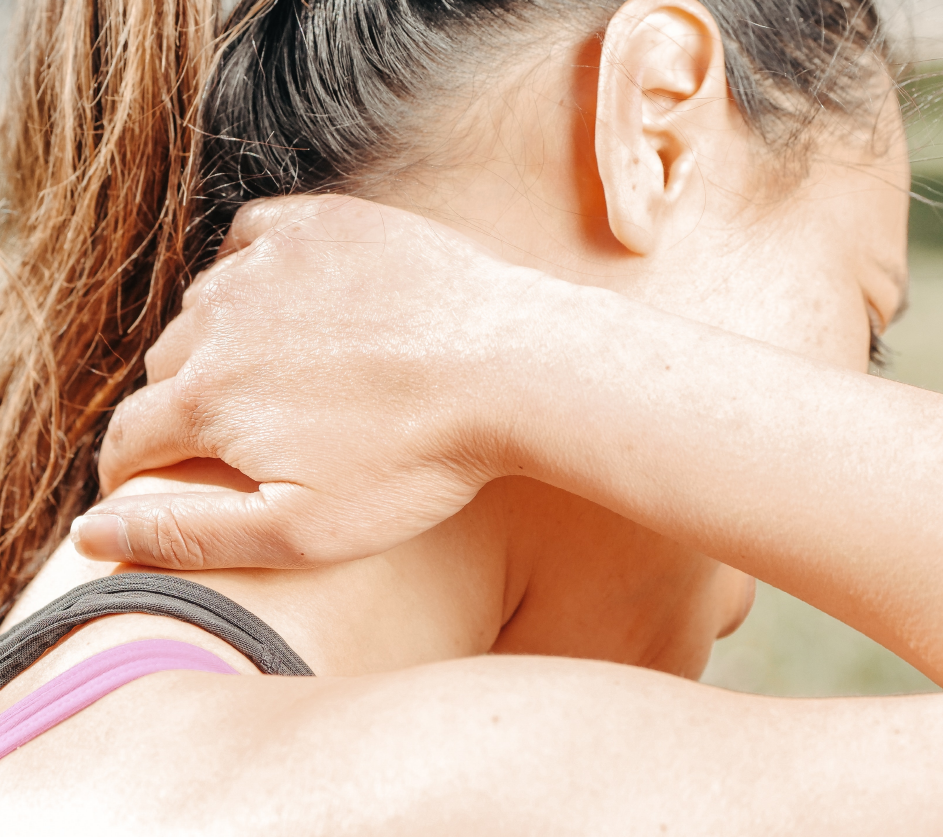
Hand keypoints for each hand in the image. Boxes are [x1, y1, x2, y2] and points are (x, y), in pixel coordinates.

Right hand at [72, 195, 548, 568]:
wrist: (511, 368)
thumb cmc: (418, 461)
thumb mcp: (302, 528)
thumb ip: (186, 532)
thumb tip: (91, 532)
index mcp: (209, 398)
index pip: (131, 440)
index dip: (134, 472)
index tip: (153, 484)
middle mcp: (221, 320)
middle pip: (167, 372)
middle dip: (184, 410)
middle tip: (238, 437)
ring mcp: (270, 263)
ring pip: (206, 309)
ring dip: (221, 344)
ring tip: (273, 376)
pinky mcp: (320, 224)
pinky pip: (251, 241)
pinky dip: (253, 273)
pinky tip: (285, 301)